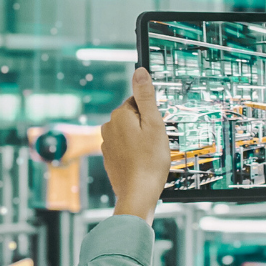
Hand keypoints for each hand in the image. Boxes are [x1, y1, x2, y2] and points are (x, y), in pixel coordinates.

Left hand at [101, 67, 171, 222]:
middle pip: (134, 118)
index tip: (158, 129)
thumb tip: (139, 72)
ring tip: (150, 156)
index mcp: (119, 115)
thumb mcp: (154, 124)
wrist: (138, 193)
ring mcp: (107, 144)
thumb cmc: (150, 161)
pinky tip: (142, 164)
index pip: (139, 102)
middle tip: (156, 143)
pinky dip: (134, 154)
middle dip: (146, 127)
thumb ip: (146, 96)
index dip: (152, 115)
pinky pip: (125, 149)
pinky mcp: (109, 158)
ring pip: (130, 134)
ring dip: (140, 141)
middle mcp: (109, 127)